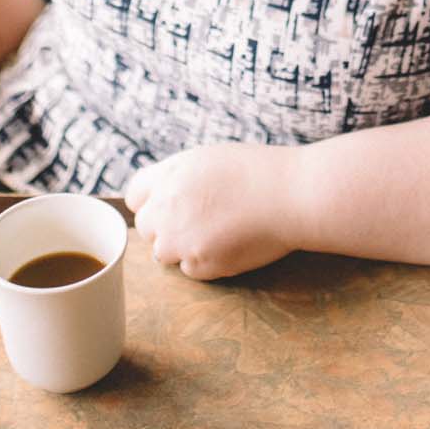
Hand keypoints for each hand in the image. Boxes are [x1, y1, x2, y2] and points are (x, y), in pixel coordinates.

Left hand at [125, 143, 306, 280]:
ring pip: (163, 253)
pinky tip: (232, 244)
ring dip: (183, 247)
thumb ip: (176, 176)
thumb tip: (157, 196)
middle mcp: (168, 206)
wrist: (294, 195)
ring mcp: (181, 238)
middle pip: (146, 227)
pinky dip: (206, 262)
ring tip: (218, 232)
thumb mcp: (209, 158)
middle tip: (200, 220)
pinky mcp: (201, 264)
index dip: (152, 200)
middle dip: (166, 226)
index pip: (135, 195)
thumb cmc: (260, 172)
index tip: (170, 204)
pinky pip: (190, 270)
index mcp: (170, 174)